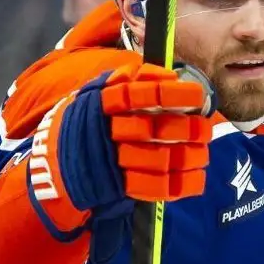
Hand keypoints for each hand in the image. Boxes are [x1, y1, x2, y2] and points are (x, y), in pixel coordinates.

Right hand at [28, 62, 213, 233]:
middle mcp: (105, 129)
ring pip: (156, 160)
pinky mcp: (115, 186)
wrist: (57, 160)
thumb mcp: (100, 91)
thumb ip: (131, 80)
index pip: (138, 94)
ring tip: (203, 154)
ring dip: (186, 157)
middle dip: (185, 129)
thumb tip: (170, 75)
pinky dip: (178, 185)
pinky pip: (151, 188)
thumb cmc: (90, 120)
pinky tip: (196, 178)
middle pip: (151, 129)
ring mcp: (110, 160)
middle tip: (205, 129)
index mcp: (102, 101)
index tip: (198, 96)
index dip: (171, 94)